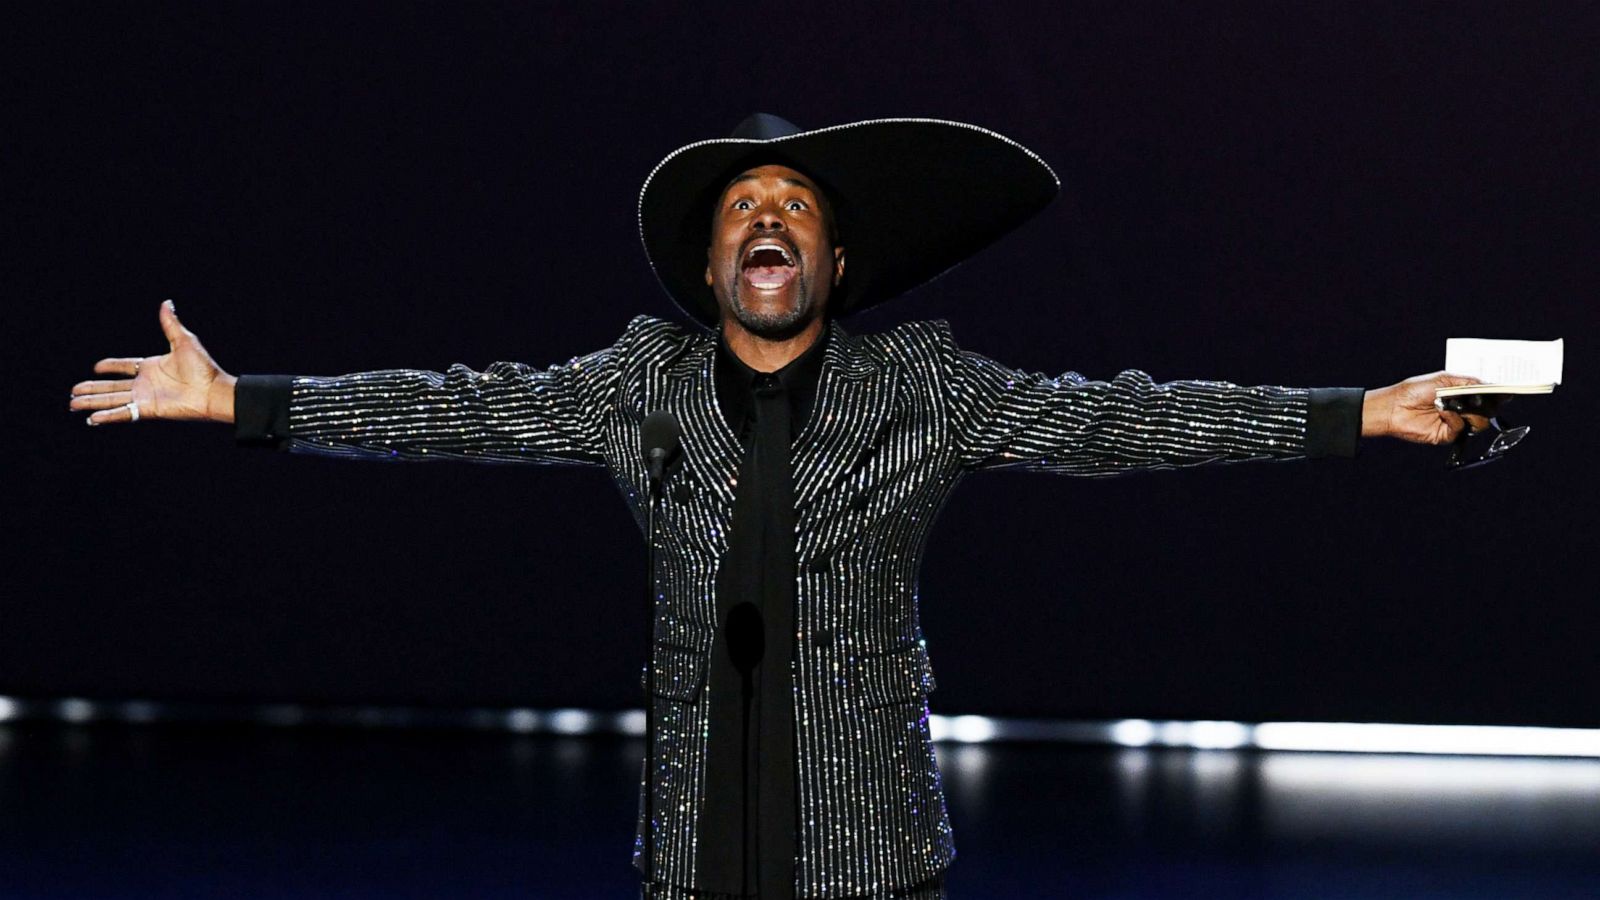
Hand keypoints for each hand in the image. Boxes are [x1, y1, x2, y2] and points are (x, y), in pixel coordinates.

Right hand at [70, 300, 236, 424]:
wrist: (213, 390)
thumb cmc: (203, 368)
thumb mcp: (184, 341)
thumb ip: (171, 324)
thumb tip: (166, 303)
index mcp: (151, 366)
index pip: (125, 366)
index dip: (111, 366)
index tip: (96, 367)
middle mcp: (145, 383)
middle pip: (111, 386)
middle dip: (92, 389)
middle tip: (74, 391)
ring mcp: (145, 397)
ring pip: (112, 399)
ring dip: (92, 402)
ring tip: (73, 404)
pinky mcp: (148, 409)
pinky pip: (124, 412)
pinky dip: (108, 415)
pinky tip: (92, 418)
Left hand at [1361, 372, 1488, 444]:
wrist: (1394, 406)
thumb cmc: (1415, 390)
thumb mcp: (1444, 379)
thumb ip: (1468, 382)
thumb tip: (1490, 385)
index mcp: (1462, 394)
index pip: (1486, 396)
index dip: (1497, 395)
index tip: (1507, 392)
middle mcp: (1462, 409)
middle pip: (1488, 411)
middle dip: (1488, 404)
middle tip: (1483, 399)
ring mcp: (1456, 423)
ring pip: (1479, 423)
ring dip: (1470, 413)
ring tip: (1454, 404)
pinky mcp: (1447, 435)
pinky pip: (1461, 429)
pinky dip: (1454, 419)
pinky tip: (1442, 412)